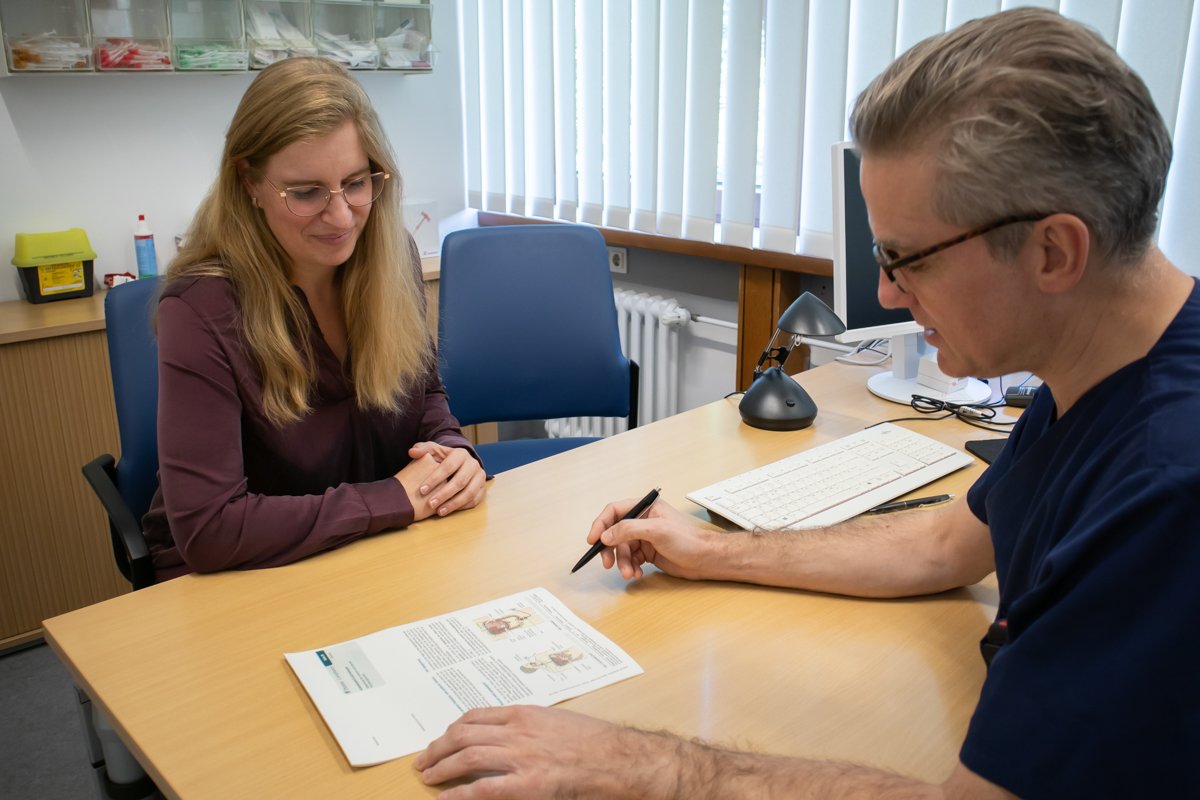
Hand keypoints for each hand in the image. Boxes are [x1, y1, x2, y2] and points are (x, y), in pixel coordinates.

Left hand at [396, 443, 486, 519]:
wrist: (460, 464)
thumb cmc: (443, 459)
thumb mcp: (433, 451)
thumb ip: (422, 450)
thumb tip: (412, 452)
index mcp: (461, 454)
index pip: (448, 467)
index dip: (435, 479)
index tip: (422, 490)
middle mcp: (473, 464)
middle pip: (460, 481)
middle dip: (444, 494)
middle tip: (430, 504)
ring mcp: (480, 477)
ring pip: (469, 492)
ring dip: (454, 503)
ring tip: (439, 512)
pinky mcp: (483, 488)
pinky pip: (475, 500)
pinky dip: (462, 507)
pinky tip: (449, 511)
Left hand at [415, 706, 675, 799]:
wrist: (620, 760)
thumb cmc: (597, 743)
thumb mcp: (559, 721)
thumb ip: (532, 726)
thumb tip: (510, 736)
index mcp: (526, 713)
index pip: (477, 716)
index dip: (454, 728)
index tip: (443, 737)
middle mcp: (518, 731)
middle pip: (464, 733)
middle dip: (439, 747)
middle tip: (424, 760)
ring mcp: (521, 757)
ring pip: (467, 756)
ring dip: (441, 767)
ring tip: (428, 777)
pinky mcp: (528, 785)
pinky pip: (482, 788)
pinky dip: (459, 793)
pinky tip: (445, 798)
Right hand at [585, 497, 723, 580]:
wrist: (706, 559)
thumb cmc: (688, 539)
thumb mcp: (656, 531)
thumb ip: (628, 530)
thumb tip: (606, 535)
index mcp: (645, 507)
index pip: (615, 511)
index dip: (601, 524)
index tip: (593, 540)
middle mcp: (643, 521)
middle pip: (615, 533)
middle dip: (610, 550)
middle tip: (607, 563)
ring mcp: (645, 537)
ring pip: (622, 549)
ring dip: (622, 562)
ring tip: (629, 573)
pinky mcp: (648, 552)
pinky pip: (630, 559)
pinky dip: (630, 567)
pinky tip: (636, 574)